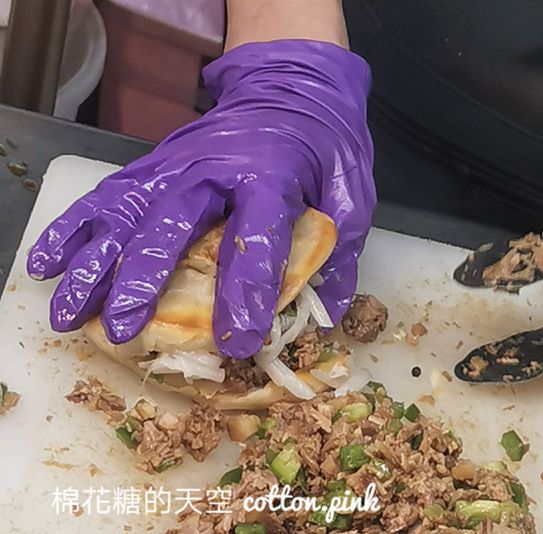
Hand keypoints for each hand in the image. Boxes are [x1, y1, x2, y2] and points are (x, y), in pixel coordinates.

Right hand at [27, 40, 374, 357]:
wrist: (292, 88)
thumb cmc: (324, 147)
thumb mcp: (352, 194)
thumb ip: (340, 252)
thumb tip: (328, 313)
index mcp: (271, 178)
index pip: (256, 237)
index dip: (247, 291)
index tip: (238, 339)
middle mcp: (213, 170)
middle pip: (171, 224)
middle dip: (144, 278)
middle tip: (125, 328)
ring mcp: (176, 166)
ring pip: (125, 214)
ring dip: (93, 264)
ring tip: (67, 313)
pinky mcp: (154, 166)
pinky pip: (108, 196)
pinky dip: (74, 228)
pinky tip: (48, 262)